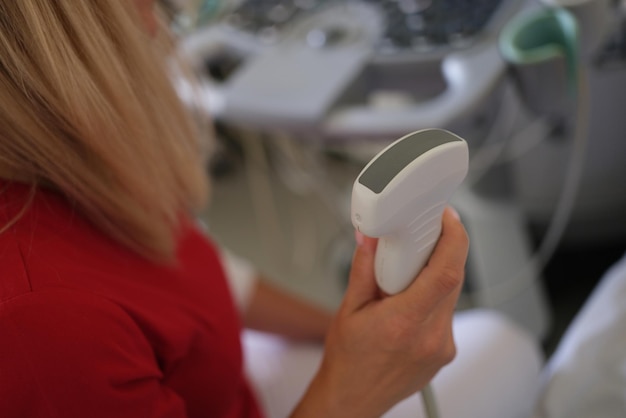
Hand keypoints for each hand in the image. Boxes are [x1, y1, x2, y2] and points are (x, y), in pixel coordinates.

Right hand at [292, 207, 468, 417]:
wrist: (352, 399)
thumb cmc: (347, 361)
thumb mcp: (349, 308)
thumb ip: (364, 268)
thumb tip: (372, 238)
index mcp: (404, 323)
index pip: (446, 273)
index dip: (453, 239)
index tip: (447, 219)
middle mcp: (430, 337)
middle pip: (453, 278)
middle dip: (442, 250)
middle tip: (422, 238)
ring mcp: (442, 347)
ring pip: (452, 294)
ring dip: (436, 275)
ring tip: (406, 278)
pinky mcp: (445, 352)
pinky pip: (447, 312)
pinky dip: (434, 297)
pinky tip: (411, 302)